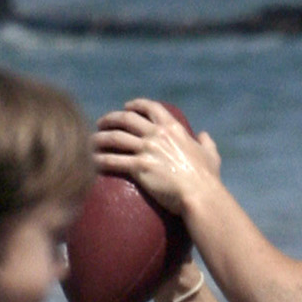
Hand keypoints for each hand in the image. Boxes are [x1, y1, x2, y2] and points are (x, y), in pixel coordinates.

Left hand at [93, 98, 221, 215]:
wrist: (201, 196)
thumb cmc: (208, 180)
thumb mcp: (211, 156)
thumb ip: (207, 143)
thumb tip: (204, 135)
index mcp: (173, 128)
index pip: (151, 107)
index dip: (136, 104)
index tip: (126, 107)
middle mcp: (157, 134)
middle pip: (126, 119)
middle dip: (111, 118)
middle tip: (102, 123)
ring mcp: (147, 150)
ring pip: (115, 138)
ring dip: (100, 137)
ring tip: (90, 141)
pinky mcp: (139, 167)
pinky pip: (113, 160)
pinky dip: (99, 159)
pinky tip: (90, 161)